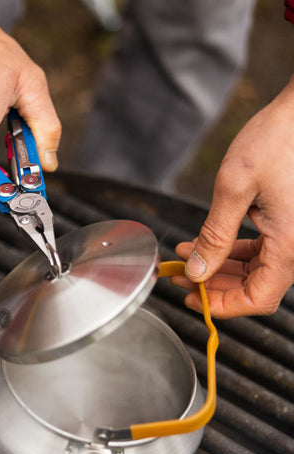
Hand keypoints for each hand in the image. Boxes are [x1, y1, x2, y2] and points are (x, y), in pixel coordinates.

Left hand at [173, 75, 293, 317]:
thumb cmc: (278, 139)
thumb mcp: (235, 189)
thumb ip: (214, 236)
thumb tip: (197, 271)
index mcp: (290, 244)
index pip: (259, 298)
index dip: (224, 305)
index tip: (194, 299)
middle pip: (255, 285)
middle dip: (214, 284)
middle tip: (180, 277)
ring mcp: (293, 233)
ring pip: (255, 268)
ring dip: (219, 266)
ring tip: (185, 258)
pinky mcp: (288, 221)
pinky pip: (260, 247)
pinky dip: (231, 249)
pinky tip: (205, 242)